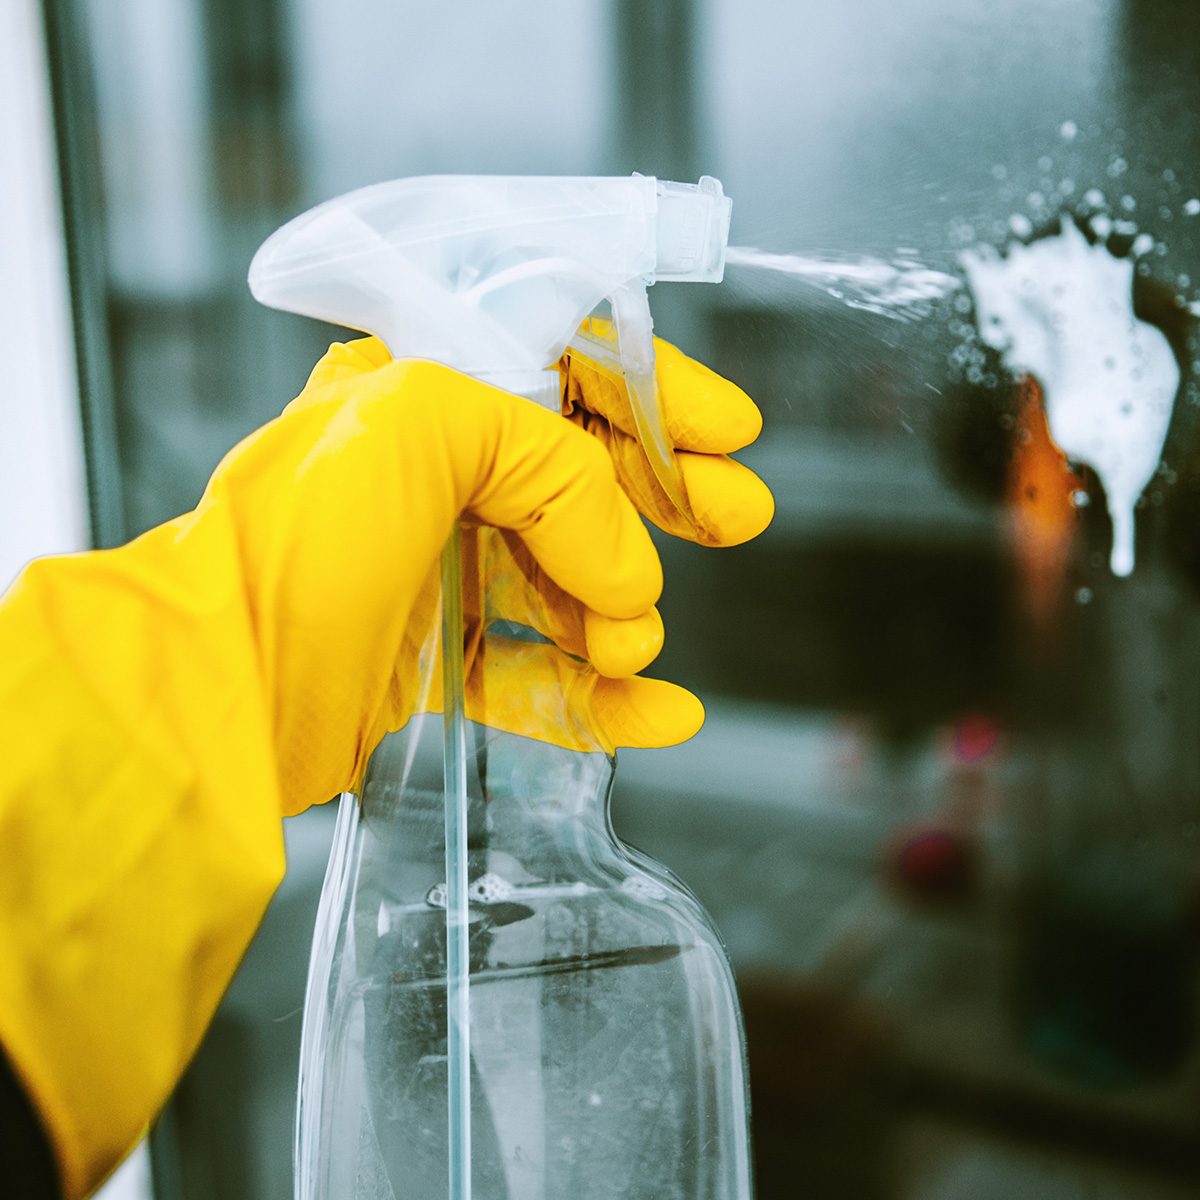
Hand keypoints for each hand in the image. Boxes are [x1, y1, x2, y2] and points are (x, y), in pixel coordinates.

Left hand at [226, 336, 771, 811]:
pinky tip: (664, 714)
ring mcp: (435, 575)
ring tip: (636, 641)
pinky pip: (539, 677)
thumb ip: (548, 461)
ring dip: (624, 613)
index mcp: (422, 396)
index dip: (653, 397)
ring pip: (568, 584)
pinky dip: (604, 698)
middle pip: (582, 480)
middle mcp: (432, 481)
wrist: (218, 689)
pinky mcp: (434, 666)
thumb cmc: (295, 540)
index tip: (729, 431)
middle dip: (667, 498)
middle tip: (739, 517)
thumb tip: (625, 566)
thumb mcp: (422, 425)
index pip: (562, 376)